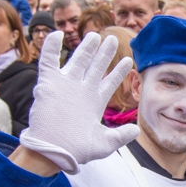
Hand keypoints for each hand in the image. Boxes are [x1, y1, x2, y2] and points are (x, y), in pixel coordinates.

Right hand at [19, 31, 139, 173]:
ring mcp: (65, 86)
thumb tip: (137, 130)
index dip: (118, 72)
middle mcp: (81, 91)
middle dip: (104, 54)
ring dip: (86, 48)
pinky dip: (51, 47)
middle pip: (95, 67)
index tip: (129, 60)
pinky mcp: (48, 84)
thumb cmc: (77, 150)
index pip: (109, 82)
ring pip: (77, 61)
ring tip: (95, 35)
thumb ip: (121, 136)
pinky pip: (48, 61)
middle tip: (111, 40)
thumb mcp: (104, 144)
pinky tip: (57, 34)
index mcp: (94, 102)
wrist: (54, 151)